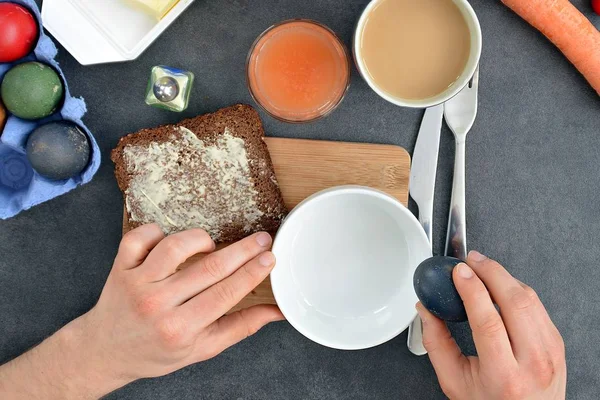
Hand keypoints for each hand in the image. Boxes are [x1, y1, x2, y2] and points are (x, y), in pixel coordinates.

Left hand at [0, 224, 282, 398]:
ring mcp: (137, 283)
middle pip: (209, 268)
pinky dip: (156, 232)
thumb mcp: (202, 349)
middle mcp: (158, 304)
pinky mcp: (120, 267)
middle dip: (242, 250)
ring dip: (200, 240)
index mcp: (180, 329)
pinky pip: (139, 237)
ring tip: (211, 246)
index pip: (226, 294)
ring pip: (174, 246)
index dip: (252, 272)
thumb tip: (276, 312)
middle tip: (261, 239)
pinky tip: (169, 240)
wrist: (106, 351)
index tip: (270, 257)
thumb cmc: (156, 351)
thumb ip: (240, 327)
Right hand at [416, 251, 565, 399]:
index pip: (488, 322)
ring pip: (529, 298)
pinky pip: (537, 304)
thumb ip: (436, 344)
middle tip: (471, 261)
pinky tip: (500, 285)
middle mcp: (533, 362)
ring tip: (483, 267)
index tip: (459, 272)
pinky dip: (516, 289)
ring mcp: (550, 351)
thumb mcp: (454, 381)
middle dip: (491, 272)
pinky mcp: (556, 342)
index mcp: (504, 376)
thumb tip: (426, 310)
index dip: (471, 290)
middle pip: (515, 302)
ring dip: (504, 276)